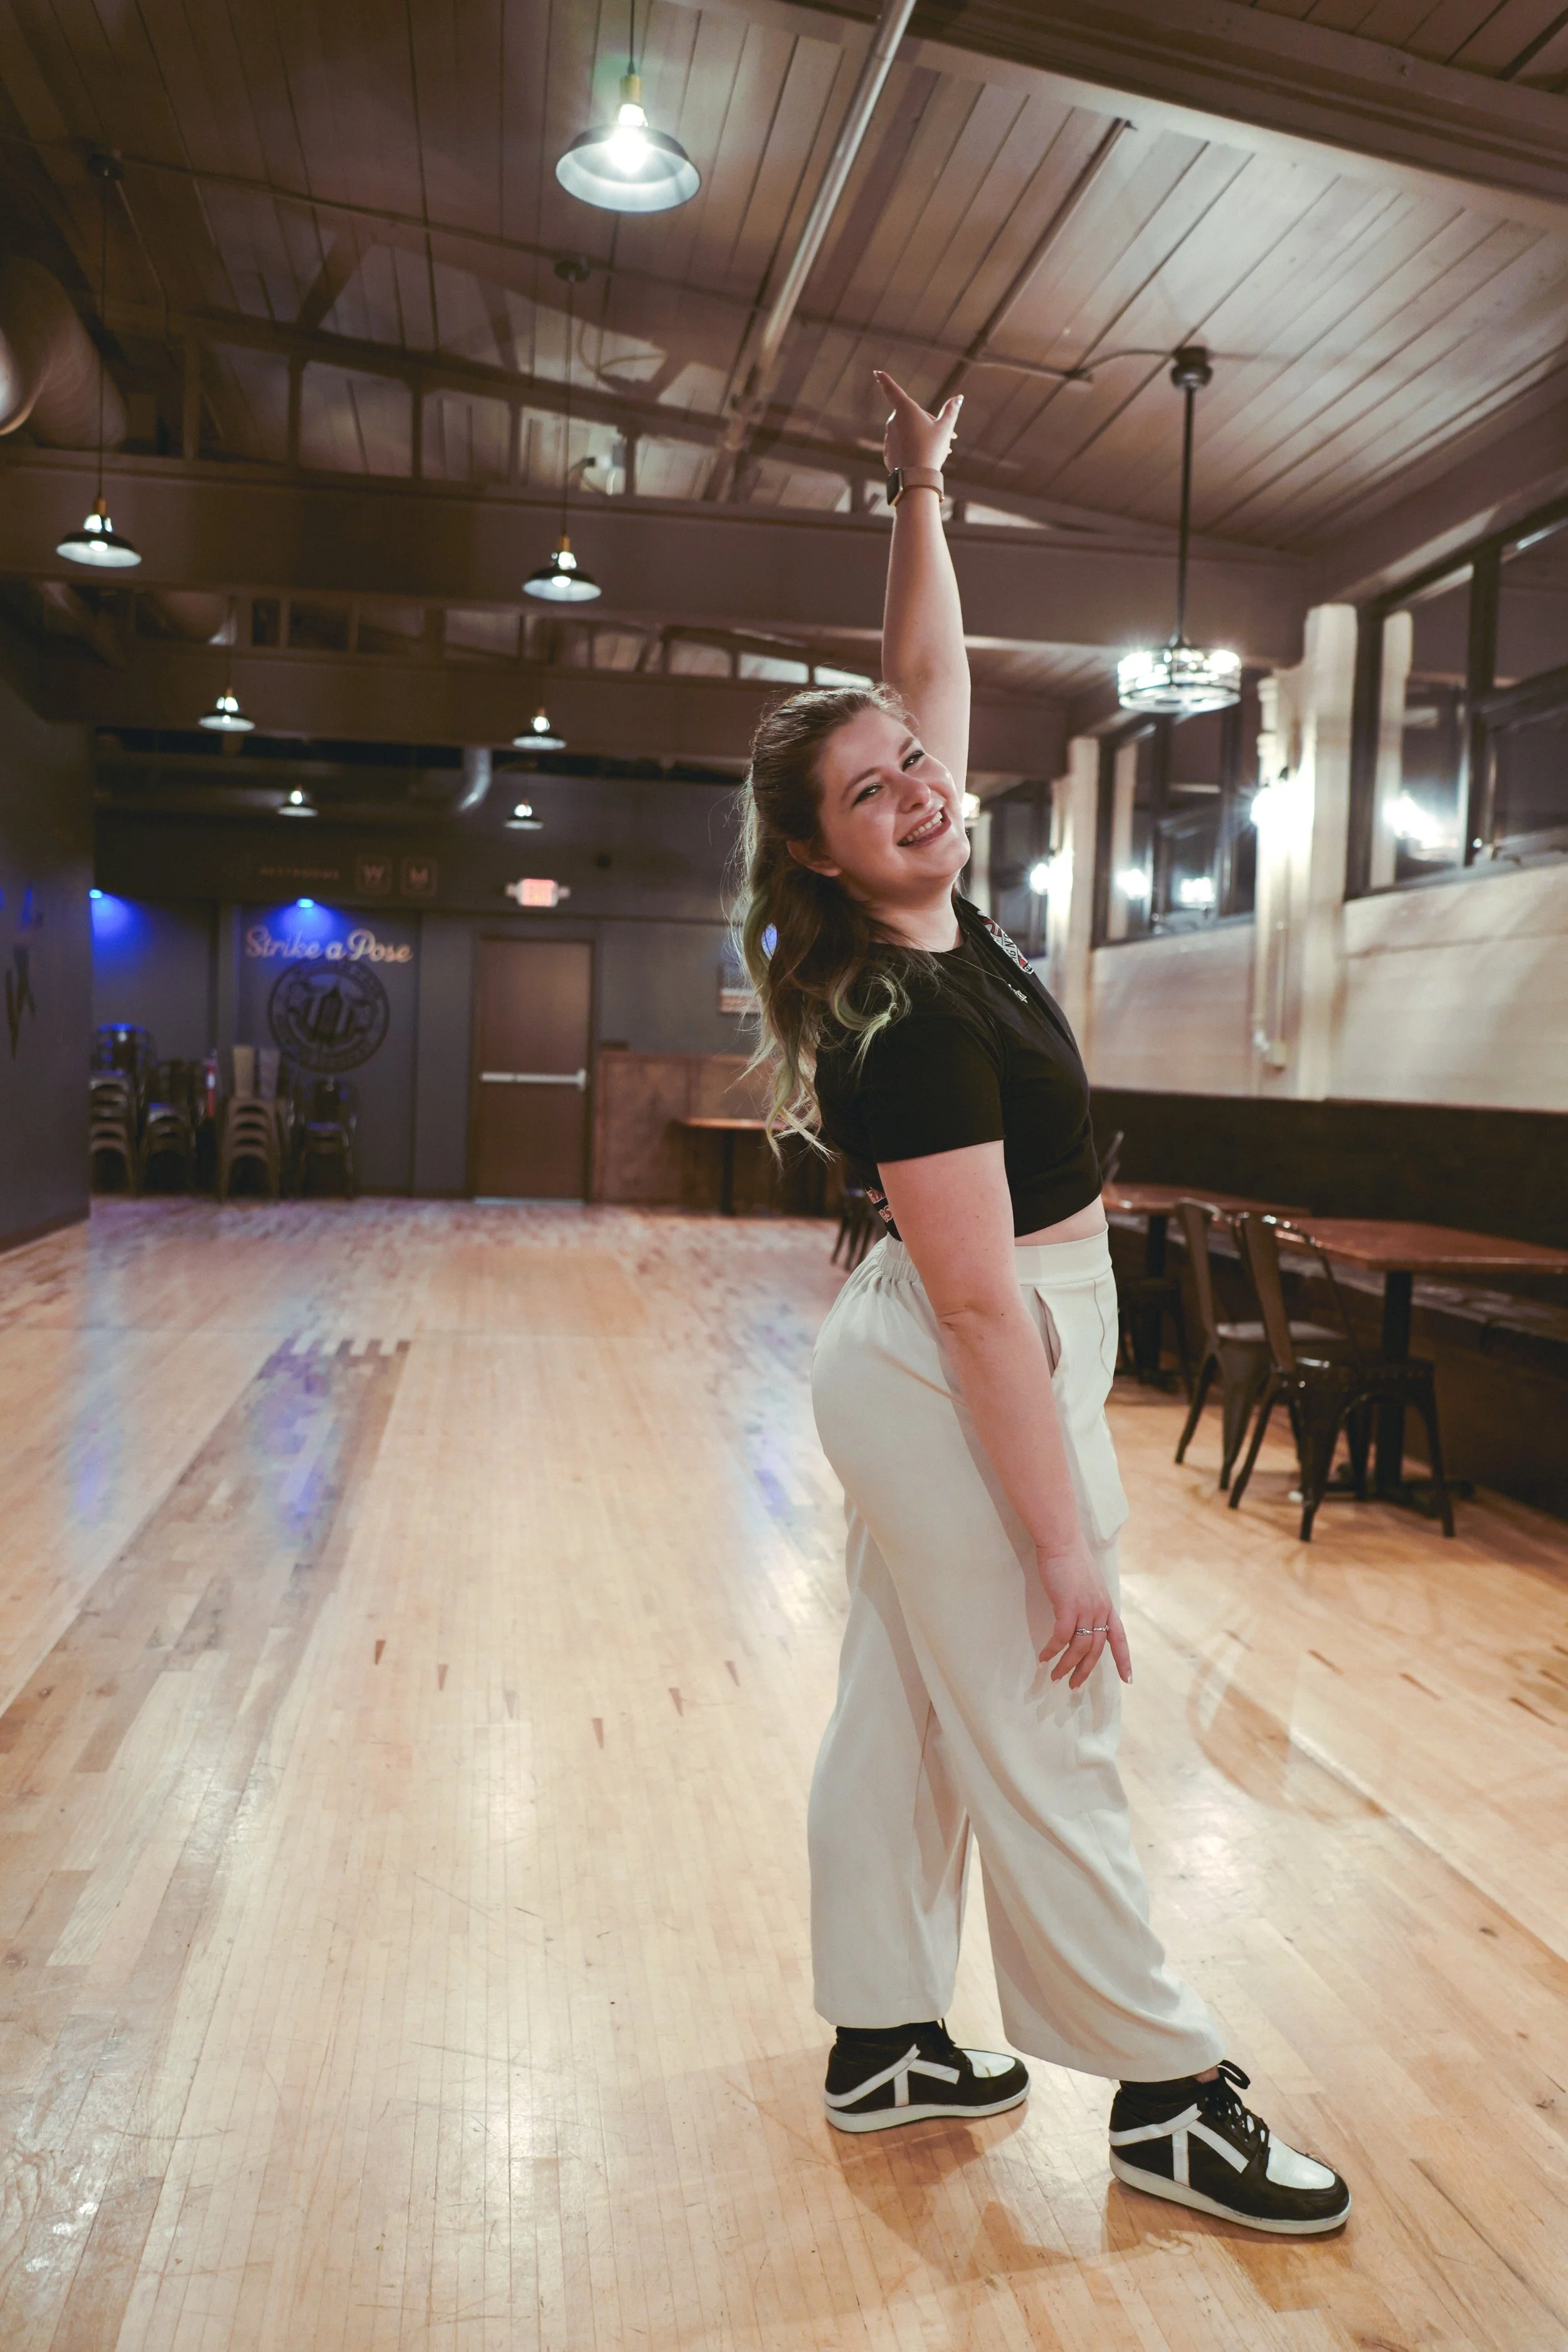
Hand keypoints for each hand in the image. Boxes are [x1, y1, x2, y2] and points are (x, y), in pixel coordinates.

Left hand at [875, 369, 962, 475]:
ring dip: (921, 436)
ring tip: (937, 450)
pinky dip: (912, 449)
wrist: (916, 479)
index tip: (876, 372)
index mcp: (905, 409)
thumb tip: (958, 398)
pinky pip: (901, 446)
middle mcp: (893, 421)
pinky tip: (923, 459)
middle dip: (927, 422)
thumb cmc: (931, 449)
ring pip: (907, 431)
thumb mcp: (945, 429)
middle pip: (910, 415)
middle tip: (946, 438)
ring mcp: (888, 437)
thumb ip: (950, 411)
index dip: (884, 380)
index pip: (891, 389)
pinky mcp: (888, 452)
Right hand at [1035, 1534, 1132, 1690]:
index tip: (1128, 1679)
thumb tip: (1081, 1619)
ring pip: (1079, 1648)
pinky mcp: (1068, 1606)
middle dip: (1084, 1671)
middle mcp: (1100, 1610)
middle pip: (1096, 1649)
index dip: (1124, 1660)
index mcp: (1107, 1606)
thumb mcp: (1088, 1584)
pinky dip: (1052, 1650)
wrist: (1061, 1542)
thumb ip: (1089, 1603)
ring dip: (1066, 1665)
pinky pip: (1061, 1637)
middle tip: (1073, 1686)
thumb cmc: (1071, 1559)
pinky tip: (1043, 1657)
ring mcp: (1085, 1609)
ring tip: (1054, 1676)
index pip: (1119, 1638)